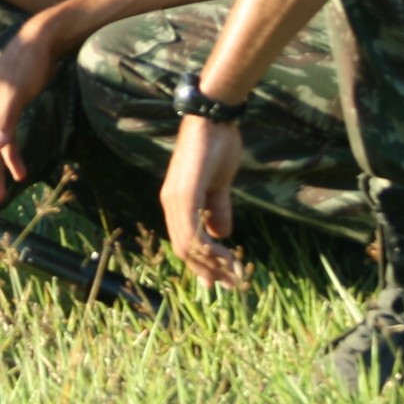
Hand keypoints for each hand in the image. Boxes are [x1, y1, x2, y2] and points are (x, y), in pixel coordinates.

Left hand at [160, 115, 246, 288]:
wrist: (214, 119)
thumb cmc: (217, 147)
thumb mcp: (219, 184)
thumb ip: (218, 208)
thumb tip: (221, 235)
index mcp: (177, 201)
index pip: (184, 241)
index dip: (200, 263)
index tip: (219, 280)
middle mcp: (170, 203)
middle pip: (183, 249)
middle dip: (207, 270)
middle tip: (230, 285)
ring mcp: (176, 198)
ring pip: (187, 244)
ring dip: (211, 263)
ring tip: (233, 274)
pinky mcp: (185, 193)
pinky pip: (193, 230)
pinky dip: (208, 248)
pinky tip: (226, 255)